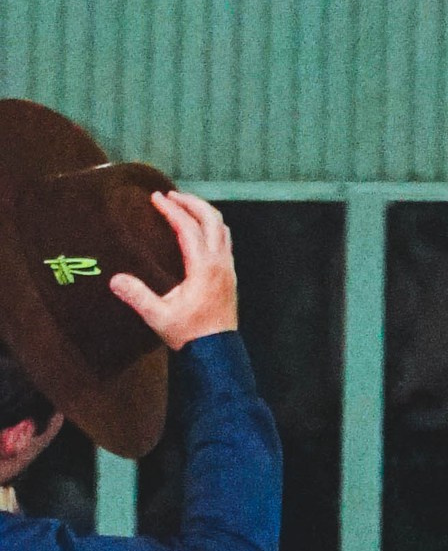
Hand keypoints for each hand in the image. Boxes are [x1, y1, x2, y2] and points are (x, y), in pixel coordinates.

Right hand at [110, 188, 236, 347]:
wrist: (217, 354)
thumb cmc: (189, 336)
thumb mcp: (159, 317)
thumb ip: (138, 297)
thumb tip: (114, 280)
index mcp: (204, 268)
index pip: (188, 227)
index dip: (171, 209)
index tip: (155, 197)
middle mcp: (220, 263)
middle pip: (211, 219)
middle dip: (191, 202)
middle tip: (170, 195)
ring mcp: (228, 269)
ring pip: (222, 228)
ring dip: (204, 213)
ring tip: (184, 206)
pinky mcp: (230, 276)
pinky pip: (225, 241)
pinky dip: (211, 227)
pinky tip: (197, 231)